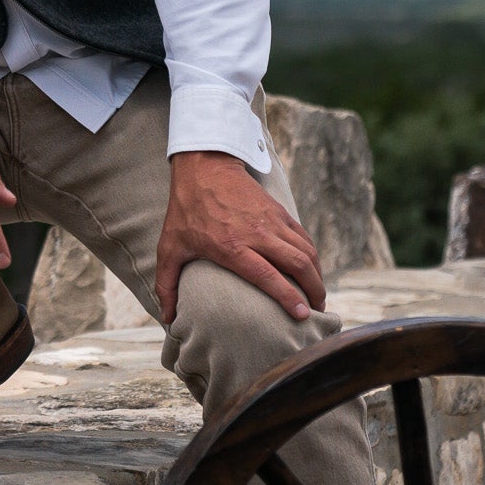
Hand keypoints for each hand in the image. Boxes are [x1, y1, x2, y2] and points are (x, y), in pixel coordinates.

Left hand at [156, 149, 324, 323]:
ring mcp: (272, 221)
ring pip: (306, 251)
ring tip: (318, 295)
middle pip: (298, 264)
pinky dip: (312, 256)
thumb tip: (167, 318)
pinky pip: (303, 237)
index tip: (301, 315)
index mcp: (232, 246)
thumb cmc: (185, 210)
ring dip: (317, 275)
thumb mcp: (170, 247)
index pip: (268, 275)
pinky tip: (312, 270)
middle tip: (317, 311)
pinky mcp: (279, 211)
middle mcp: (257, 234)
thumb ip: (166, 284)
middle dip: (314, 290)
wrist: (205, 167)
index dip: (288, 297)